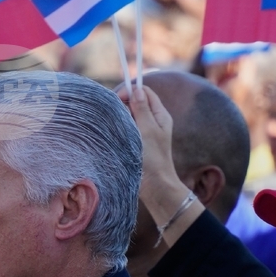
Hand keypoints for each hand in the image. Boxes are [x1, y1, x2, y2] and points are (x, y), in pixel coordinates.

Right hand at [118, 85, 204, 246]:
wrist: (156, 186)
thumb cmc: (154, 158)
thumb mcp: (148, 130)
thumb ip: (142, 109)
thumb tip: (136, 90)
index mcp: (160, 115)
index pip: (144, 92)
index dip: (131, 91)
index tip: (118, 98)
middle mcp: (153, 121)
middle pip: (136, 102)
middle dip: (124, 104)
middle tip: (116, 114)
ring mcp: (144, 132)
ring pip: (129, 115)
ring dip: (121, 117)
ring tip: (115, 126)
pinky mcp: (136, 142)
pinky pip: (126, 128)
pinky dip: (120, 127)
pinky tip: (115, 134)